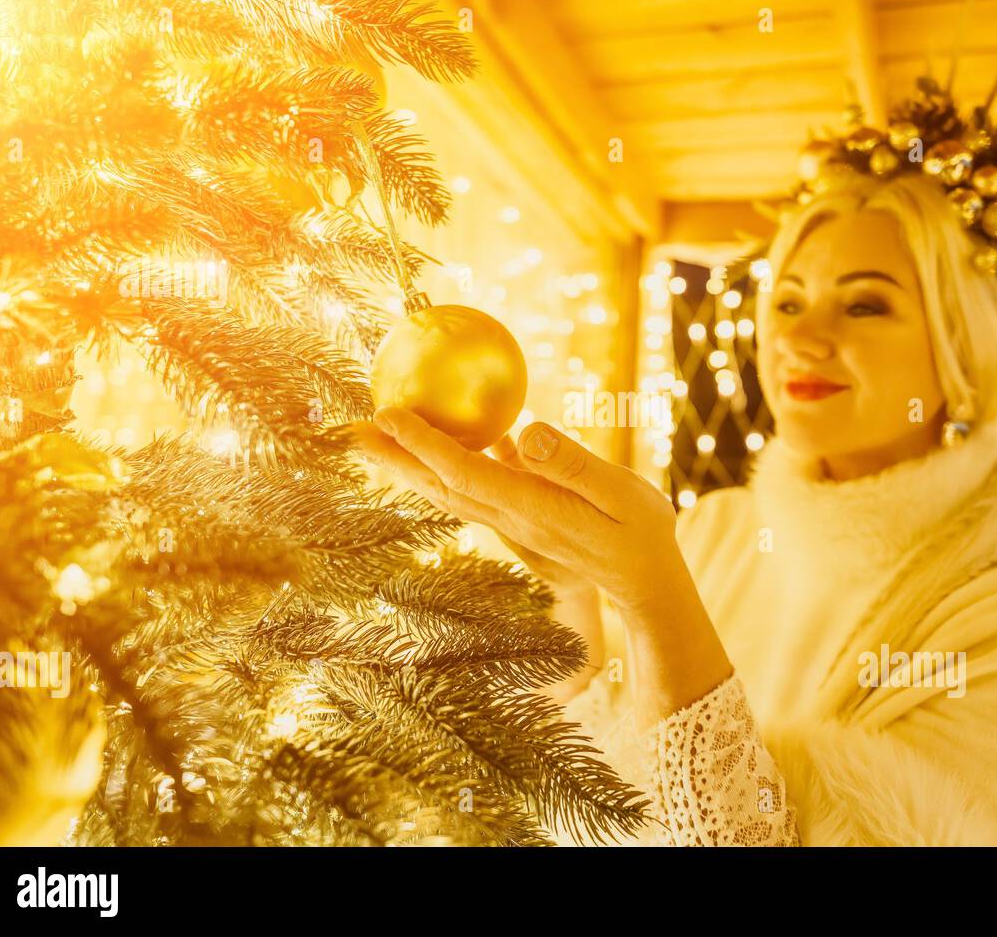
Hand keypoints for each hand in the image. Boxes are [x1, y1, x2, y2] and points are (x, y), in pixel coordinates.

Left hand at [354, 407, 681, 617]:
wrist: (646, 581)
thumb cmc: (642, 533)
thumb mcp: (621, 493)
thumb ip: (573, 464)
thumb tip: (526, 433)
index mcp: (531, 508)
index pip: (464, 473)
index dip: (423, 445)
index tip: (388, 415)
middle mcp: (511, 518)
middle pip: (440, 485)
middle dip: (394, 458)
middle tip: (351, 429)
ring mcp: (513, 521)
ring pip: (450, 489)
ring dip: (410, 463)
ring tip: (376, 434)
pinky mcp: (522, 517)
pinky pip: (475, 485)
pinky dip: (447, 462)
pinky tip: (443, 436)